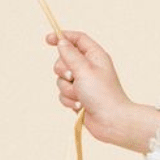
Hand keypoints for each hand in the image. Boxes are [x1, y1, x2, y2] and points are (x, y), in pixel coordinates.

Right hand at [45, 29, 158, 148]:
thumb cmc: (102, 94)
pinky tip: (80, 106)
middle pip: (64, 59)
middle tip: (73, 77)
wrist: (112, 122)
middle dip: (63, 70)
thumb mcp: (84, 69)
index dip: (62, 37)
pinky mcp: (78, 97)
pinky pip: (63, 93)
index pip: (77, 39)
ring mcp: (83, 83)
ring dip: (67, 89)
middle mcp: (89, 68)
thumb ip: (70, 55)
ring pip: (61, 79)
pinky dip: (68, 100)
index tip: (48, 39)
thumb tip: (61, 41)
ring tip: (80, 96)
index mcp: (95, 56)